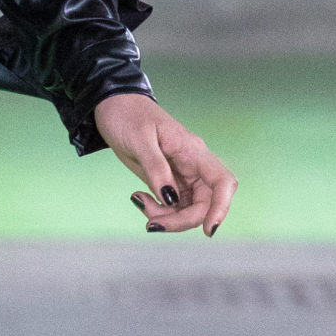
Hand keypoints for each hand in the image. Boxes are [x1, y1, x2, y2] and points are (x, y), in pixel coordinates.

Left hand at [94, 91, 235, 237]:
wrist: (113, 106)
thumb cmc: (127, 115)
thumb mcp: (140, 141)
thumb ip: (156, 169)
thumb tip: (170, 199)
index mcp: (193, 151)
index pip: (222, 182)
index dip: (221, 208)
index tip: (208, 229)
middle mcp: (193, 165)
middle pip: (205, 204)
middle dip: (181, 220)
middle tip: (151, 224)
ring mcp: (182, 175)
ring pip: (188, 209)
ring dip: (167, 217)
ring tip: (140, 203)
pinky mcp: (168, 181)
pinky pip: (172, 206)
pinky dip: (158, 210)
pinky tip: (139, 199)